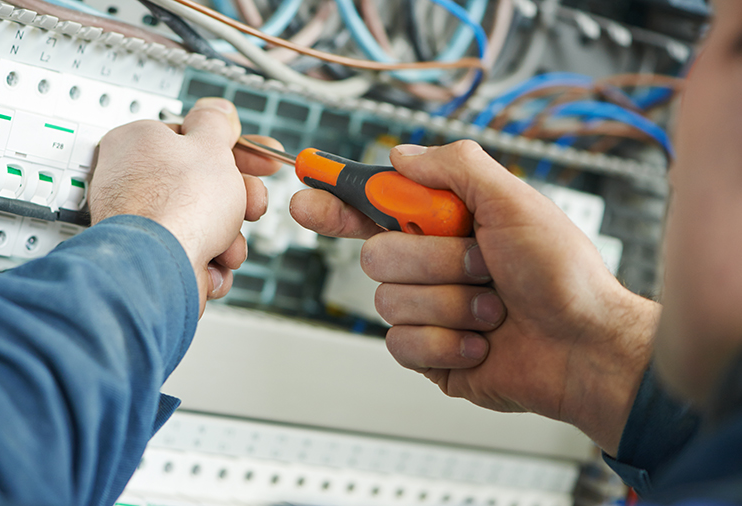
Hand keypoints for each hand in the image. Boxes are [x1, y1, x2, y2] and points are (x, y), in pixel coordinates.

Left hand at [89, 98, 282, 311]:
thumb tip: (217, 109)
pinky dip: (209, 264)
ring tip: (227, 245)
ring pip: (202, 224)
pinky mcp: (151, 258)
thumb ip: (216, 123)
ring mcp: (141, 224)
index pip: (194, 140)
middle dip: (237, 202)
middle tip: (252, 205)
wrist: (159, 269)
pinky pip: (192, 255)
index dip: (235, 150)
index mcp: (139, 143)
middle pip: (203, 186)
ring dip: (228, 238)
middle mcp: (132, 181)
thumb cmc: (176, 206)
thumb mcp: (210, 147)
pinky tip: (210, 266)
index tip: (261, 160)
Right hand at [290, 140, 659, 454]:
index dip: (336, 199)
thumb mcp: (514, 200)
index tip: (306, 193)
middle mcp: (431, 263)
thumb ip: (454, 167)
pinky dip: (447, 342)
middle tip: (482, 264)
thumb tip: (400, 156)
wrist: (586, 347)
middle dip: (434, 260)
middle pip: (376, 254)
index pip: (373, 206)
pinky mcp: (428, 354)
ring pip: (388, 302)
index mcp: (445, 223)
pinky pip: (400, 344)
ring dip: (450, 303)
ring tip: (492, 308)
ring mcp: (428, 310)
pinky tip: (481, 341)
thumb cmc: (564, 274)